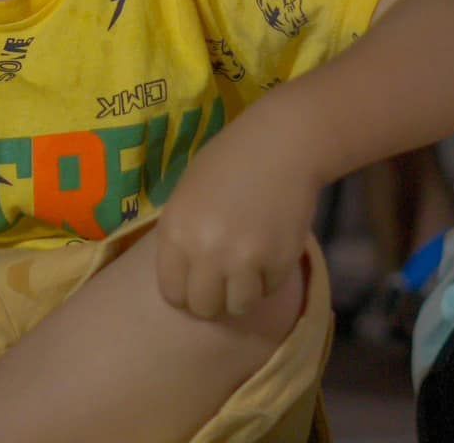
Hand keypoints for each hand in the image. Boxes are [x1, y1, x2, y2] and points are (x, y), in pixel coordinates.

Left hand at [155, 110, 320, 320]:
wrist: (281, 145)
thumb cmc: (228, 162)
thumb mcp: (186, 196)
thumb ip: (180, 238)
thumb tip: (183, 278)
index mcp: (175, 232)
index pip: (172, 293)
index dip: (184, 293)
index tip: (197, 284)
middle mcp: (206, 251)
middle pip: (204, 308)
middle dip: (213, 299)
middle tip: (224, 282)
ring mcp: (244, 259)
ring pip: (239, 307)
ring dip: (243, 293)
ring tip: (248, 268)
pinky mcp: (279, 262)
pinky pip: (269, 290)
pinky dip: (269, 279)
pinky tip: (269, 251)